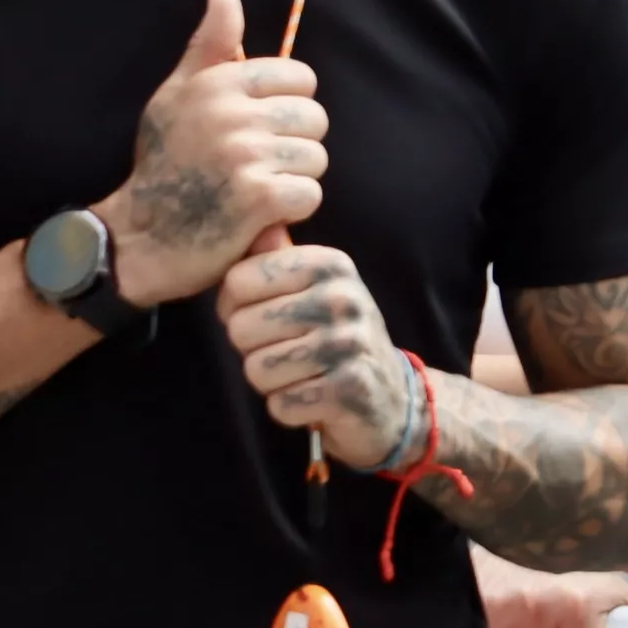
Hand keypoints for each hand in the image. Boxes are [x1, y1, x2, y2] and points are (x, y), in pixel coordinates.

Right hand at [102, 0, 326, 306]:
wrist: (137, 236)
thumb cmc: (164, 163)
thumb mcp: (177, 96)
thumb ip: (210, 46)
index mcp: (216, 83)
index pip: (301, 79)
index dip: (288, 108)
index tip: (259, 129)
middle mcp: (231, 114)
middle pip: (314, 119)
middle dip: (294, 145)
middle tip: (255, 166)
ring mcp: (245, 155)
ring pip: (316, 158)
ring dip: (292, 180)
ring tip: (253, 189)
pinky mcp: (258, 198)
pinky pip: (310, 193)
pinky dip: (291, 210)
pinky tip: (259, 214)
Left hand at [216, 234, 417, 470]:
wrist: (391, 395)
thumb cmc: (335, 338)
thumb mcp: (314, 289)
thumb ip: (277, 257)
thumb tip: (254, 218)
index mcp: (330, 265)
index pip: (237, 281)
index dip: (235, 308)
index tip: (266, 316)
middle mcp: (343, 298)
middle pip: (240, 328)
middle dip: (252, 349)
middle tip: (287, 351)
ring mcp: (350, 344)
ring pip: (257, 369)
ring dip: (270, 382)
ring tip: (302, 374)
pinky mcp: (350, 389)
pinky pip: (280, 404)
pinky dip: (289, 409)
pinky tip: (314, 398)